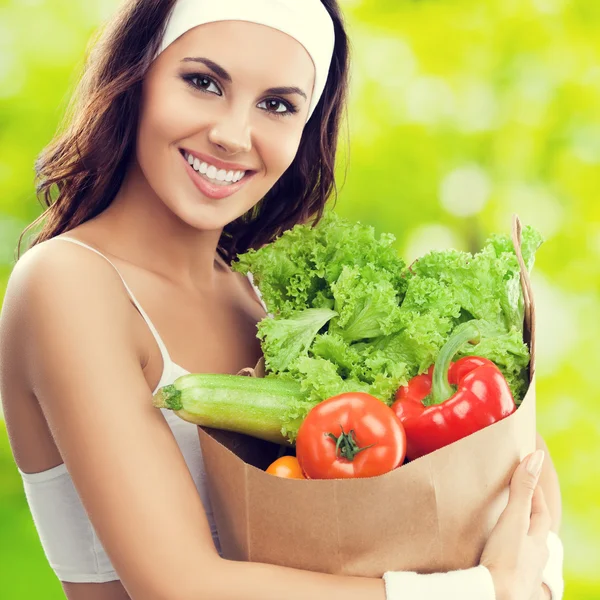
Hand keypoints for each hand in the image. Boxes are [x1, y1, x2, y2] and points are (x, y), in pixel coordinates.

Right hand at [480, 450, 550, 599]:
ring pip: (524, 551)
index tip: (526, 477)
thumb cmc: (506, 559)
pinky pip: (510, 564)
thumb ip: (522, 489)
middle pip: (535, 533)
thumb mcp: (514, 519)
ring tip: (504, 529)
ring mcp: (523, 572)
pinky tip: (495, 556)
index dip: (535, 495)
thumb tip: (536, 458)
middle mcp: (534, 558)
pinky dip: (505, 555)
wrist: (494, 595)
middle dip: (528, 516)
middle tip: (515, 502)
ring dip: (518, 538)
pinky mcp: (507, 582)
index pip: (541, 514)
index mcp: (538, 542)